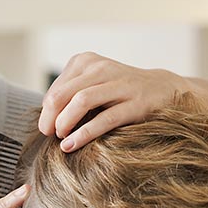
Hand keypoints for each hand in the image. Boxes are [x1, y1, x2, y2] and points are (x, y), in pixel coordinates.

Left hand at [39, 51, 190, 151]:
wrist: (163, 89)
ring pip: (81, 102)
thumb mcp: (91, 85)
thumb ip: (68, 95)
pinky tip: (71, 145)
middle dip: (50, 118)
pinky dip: (83, 134)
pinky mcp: (135, 103)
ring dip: (65, 123)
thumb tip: (44, 119)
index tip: (47, 128)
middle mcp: (101, 68)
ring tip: (61, 139)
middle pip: (62, 95)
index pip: (55, 89)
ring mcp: (120, 84)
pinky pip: (103, 119)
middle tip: (48, 135)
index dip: (46, 111)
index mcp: (86, 62)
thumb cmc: (118, 92)